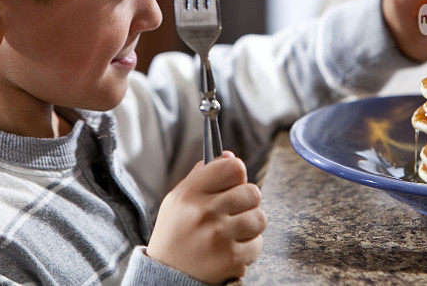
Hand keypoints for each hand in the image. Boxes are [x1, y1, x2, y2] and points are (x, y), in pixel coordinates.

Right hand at [147, 151, 265, 283]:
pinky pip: (258, 243)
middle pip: (253, 192)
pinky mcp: (231, 258)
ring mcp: (219, 236)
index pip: (233, 167)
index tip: (233, 183)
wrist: (166, 276)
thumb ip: (203, 175)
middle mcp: (204, 212)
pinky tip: (230, 249)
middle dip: (246, 202)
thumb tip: (230, 154)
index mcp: (190, 193)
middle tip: (231, 213)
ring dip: (250, 226)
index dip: (237, 174)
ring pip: (259, 218)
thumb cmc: (176, 233)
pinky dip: (248, 248)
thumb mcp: (178, 200)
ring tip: (231, 233)